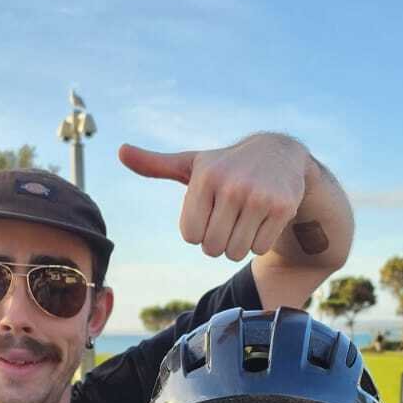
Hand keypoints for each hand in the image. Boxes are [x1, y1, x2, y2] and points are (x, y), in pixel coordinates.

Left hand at [119, 135, 308, 262]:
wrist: (278, 153)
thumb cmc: (226, 165)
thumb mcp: (192, 164)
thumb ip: (155, 164)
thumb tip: (121, 151)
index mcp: (205, 177)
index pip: (191, 236)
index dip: (199, 230)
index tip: (210, 210)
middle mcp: (231, 185)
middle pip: (212, 248)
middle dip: (218, 240)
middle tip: (229, 218)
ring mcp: (259, 197)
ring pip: (236, 252)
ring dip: (239, 244)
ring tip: (245, 218)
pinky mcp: (282, 207)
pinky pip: (260, 248)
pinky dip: (260, 241)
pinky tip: (263, 218)